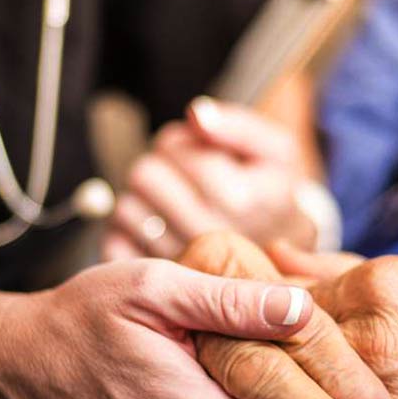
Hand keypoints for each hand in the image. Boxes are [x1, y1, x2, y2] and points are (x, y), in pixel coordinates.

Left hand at [102, 99, 317, 260]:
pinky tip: (157, 228)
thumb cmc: (272, 195)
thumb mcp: (275, 152)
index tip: (194, 151)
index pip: (174, 149)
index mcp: (239, 199)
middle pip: (144, 176)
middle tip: (178, 175)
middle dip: (157, 166)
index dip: (177, 142)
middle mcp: (208, 236)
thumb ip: (237, 126)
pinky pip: (116, 243)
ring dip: (141, 198)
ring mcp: (181, 264)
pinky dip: (128, 231)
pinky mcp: (158, 283)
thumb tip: (196, 115)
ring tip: (170, 203)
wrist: (281, 260)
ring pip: (125, 208)